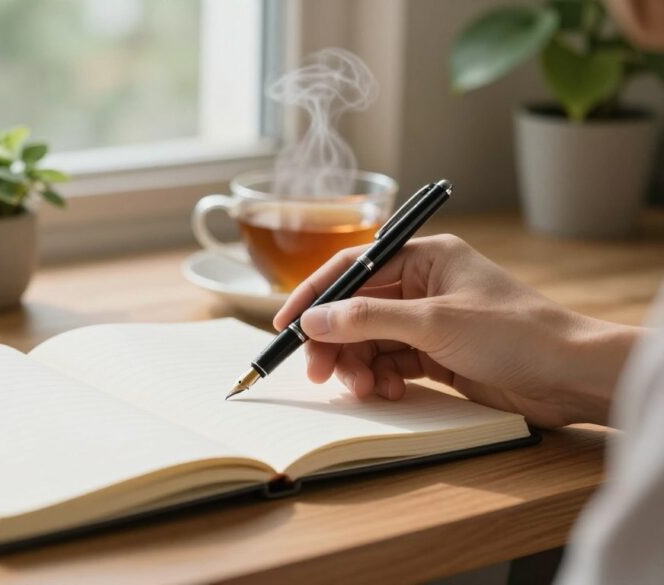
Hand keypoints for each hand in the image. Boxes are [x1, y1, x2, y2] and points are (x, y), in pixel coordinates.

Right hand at [274, 235, 640, 426]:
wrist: (570, 375)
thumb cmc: (515, 333)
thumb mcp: (434, 322)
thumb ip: (368, 318)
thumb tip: (315, 319)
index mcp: (425, 258)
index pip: (353, 268)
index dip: (315, 295)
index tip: (285, 324)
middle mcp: (423, 285)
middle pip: (356, 310)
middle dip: (336, 342)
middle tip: (320, 373)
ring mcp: (429, 321)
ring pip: (370, 341)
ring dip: (358, 365)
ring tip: (363, 389)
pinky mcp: (438, 354)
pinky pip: (390, 362)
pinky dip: (381, 378)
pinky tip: (387, 391)